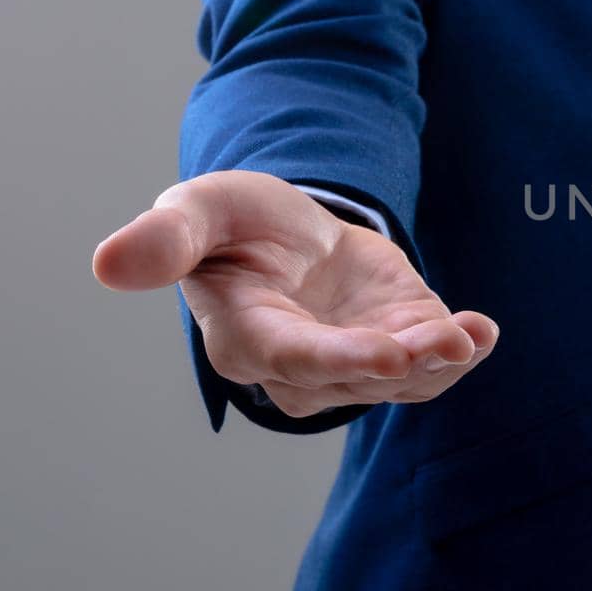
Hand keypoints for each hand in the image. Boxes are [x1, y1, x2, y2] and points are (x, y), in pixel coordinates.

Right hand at [92, 170, 497, 417]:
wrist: (288, 230)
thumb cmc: (232, 223)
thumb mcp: (199, 210)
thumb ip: (167, 237)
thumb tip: (107, 263)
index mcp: (246, 336)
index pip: (292, 359)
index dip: (337, 361)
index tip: (385, 355)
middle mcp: (302, 365)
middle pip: (354, 376)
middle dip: (401, 364)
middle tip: (443, 343)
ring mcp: (355, 361)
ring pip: (401, 380)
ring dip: (439, 362)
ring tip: (469, 335)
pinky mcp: (398, 344)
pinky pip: (433, 363)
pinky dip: (463, 349)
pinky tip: (483, 330)